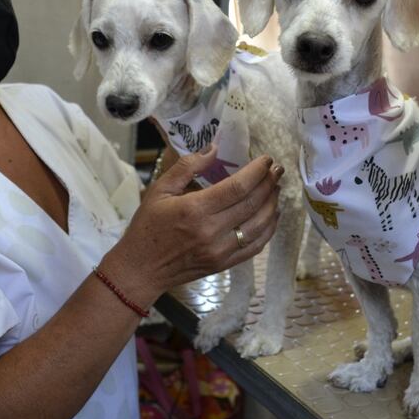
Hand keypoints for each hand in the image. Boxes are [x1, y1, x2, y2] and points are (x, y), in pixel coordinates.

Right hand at [101, 145, 282, 307]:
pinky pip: (255, 246)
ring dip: (273, 204)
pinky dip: (269, 229)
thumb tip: (214, 148)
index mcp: (195, 209)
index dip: (257, 171)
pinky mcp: (224, 264)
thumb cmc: (148, 226)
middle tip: (277, 169)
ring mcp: (221, 250)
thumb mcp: (160, 190)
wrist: (140, 269)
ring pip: (260, 225)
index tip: (267, 159)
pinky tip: (272, 215)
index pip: (238, 187)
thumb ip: (188, 166)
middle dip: (270, 183)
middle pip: (253, 203)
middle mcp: (212, 231)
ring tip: (276, 188)